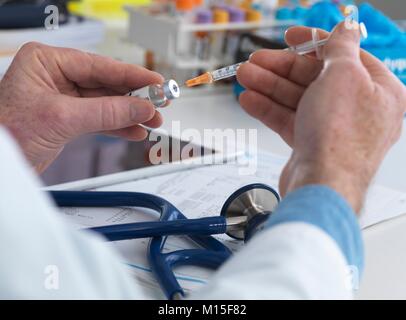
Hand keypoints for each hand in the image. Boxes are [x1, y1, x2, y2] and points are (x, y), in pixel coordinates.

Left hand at [0, 42, 163, 172]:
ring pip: (106, 103)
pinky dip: (118, 126)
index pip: (99, 66)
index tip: (156, 82)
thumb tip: (141, 107)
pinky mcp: (68, 119)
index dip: (132, 75)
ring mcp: (63, 98)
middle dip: (134, 98)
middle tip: (159, 104)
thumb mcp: (62, 118)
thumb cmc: (6, 132)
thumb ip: (107, 112)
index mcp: (47, 62)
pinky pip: (100, 119)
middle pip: (106, 84)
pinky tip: (135, 130)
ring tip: (152, 120)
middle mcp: (56, 77)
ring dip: (130, 113)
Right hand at [237, 22, 405, 211]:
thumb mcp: (344, 75)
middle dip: (280, 68)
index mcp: (377, 89)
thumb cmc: (341, 136)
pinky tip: (249, 100)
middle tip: (254, 62)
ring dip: (268, 87)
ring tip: (244, 77)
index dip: (313, 42)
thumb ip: (341, 47)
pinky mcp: (312, 143)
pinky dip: (269, 109)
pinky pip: (290, 120)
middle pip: (313, 78)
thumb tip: (346, 28)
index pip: (343, 56)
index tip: (290, 36)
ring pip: (297, 99)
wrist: (322, 186)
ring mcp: (333, 128)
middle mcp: (357, 109)